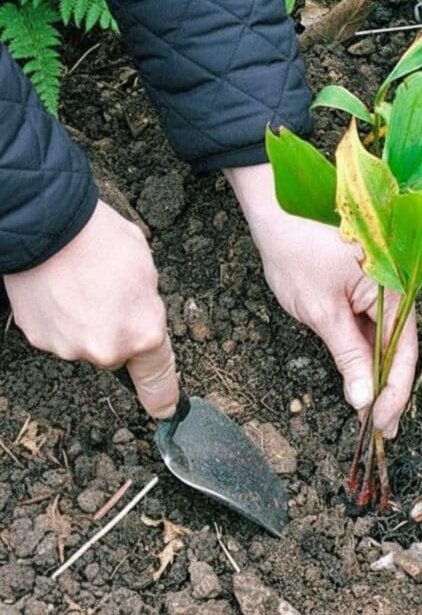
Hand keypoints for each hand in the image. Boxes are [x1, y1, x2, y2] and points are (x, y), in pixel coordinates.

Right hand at [3, 200, 178, 418]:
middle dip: (116, 330)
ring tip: (80, 285)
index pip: (159, 375)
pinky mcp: (41, 341)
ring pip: (86, 344)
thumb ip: (146, 307)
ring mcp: (71, 348)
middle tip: (108, 292)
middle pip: (117, 353)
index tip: (166, 409)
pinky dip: (60, 319)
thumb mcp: (146, 269)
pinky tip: (59, 290)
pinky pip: (59, 336)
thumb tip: (140, 320)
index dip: (164, 394)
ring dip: (86, 323)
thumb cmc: (103, 238)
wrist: (49, 225)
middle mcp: (108, 349)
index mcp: (143, 331)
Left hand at [226, 163, 417, 437]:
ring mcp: (381, 284)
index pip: (403, 350)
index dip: (395, 391)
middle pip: (400, 346)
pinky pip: (373, 323)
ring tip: (371, 410)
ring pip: (387, 337)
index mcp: (395, 286)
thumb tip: (363, 399)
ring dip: (378, 372)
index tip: (382, 424)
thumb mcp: (322, 310)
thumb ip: (348, 356)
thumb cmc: (297, 250)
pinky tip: (361, 378)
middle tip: (379, 428)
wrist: (277, 208)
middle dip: (390, 388)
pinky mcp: (365, 285)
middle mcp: (396, 284)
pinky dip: (366, 352)